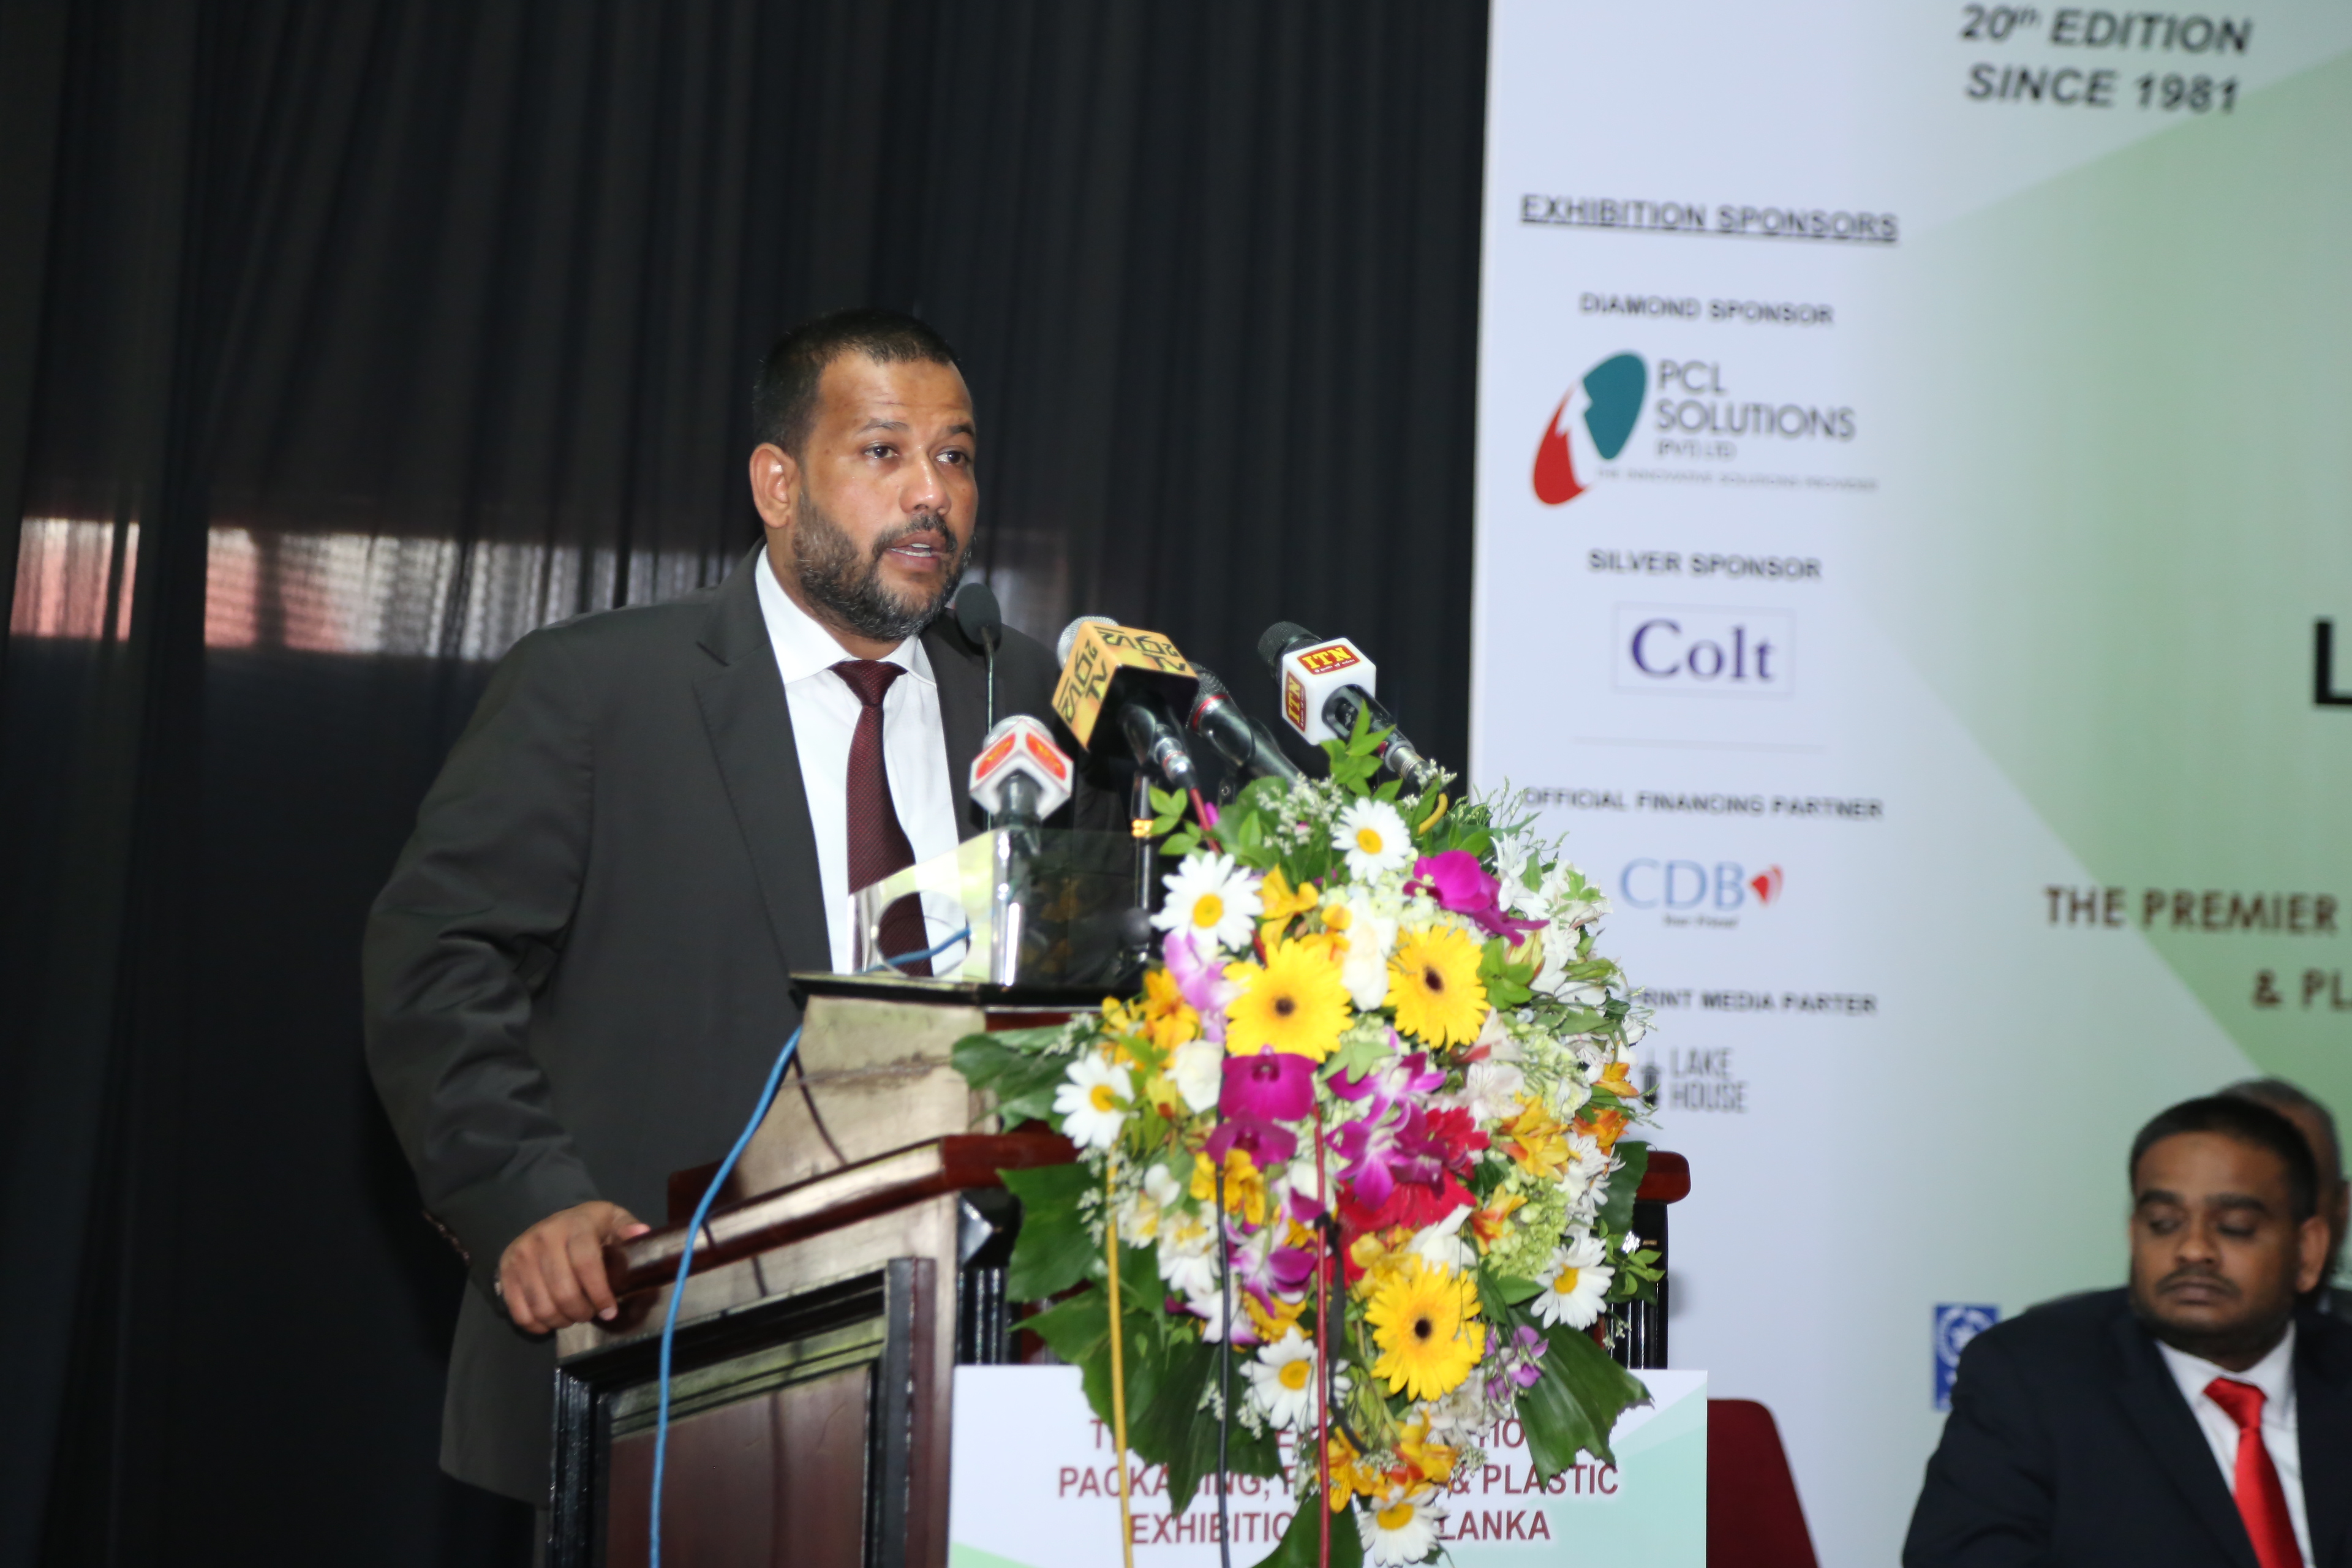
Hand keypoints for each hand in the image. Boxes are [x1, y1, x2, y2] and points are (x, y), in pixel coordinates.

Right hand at [497, 1200, 650, 1332]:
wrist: (546, 1221)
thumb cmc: (586, 1226)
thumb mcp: (610, 1218)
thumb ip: (626, 1226)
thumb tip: (641, 1233)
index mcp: (574, 1226)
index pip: (586, 1264)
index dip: (599, 1293)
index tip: (610, 1310)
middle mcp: (543, 1240)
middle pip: (563, 1291)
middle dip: (581, 1312)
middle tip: (590, 1314)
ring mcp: (521, 1257)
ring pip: (542, 1306)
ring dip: (561, 1321)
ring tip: (573, 1317)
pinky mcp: (505, 1273)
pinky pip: (520, 1312)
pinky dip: (538, 1325)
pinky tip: (552, 1321)